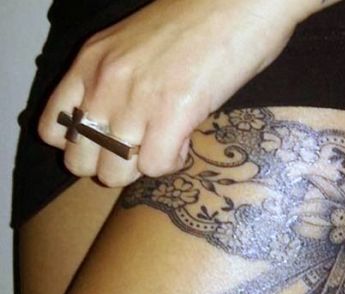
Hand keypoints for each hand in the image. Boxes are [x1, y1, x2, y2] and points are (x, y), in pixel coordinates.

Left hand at [37, 0, 300, 186]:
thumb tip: (121, 126)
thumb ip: (118, 83)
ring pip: (114, 173)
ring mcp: (135, 99)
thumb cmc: (198, 20)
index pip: (53, 130)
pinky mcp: (171, 112)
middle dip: (111, 166)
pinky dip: (173, 162)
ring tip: (167, 143)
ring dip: (142, 168)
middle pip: (80, 162)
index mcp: (90, 63)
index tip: (112, 142)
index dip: (83, 147)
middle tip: (142, 149)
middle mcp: (104, 83)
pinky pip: (155, 167)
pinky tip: (186, 140)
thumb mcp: (134, 47)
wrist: (239, 2)